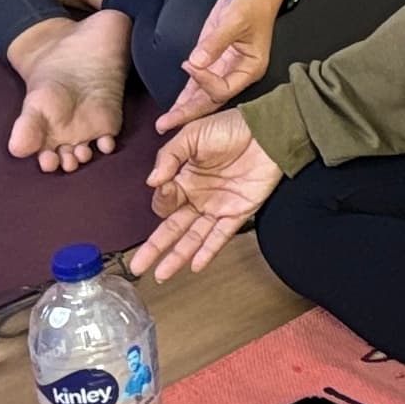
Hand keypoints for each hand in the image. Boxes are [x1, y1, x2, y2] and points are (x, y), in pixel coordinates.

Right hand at [134, 110, 284, 279]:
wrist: (267, 131)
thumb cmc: (229, 128)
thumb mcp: (192, 135)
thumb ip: (169, 156)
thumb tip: (152, 182)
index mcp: (183, 179)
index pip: (164, 202)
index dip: (161, 200)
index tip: (165, 187)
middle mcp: (197, 197)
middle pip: (171, 228)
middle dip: (154, 247)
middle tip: (138, 266)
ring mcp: (217, 207)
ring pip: (192, 238)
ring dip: (176, 256)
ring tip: (160, 275)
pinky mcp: (238, 213)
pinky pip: (220, 237)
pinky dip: (208, 251)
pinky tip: (194, 265)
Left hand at [158, 0, 285, 129]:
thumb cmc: (251, 3)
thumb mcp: (235, 19)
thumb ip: (215, 41)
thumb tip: (195, 62)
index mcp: (250, 68)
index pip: (224, 88)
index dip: (204, 80)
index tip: (190, 63)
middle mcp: (238, 74)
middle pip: (212, 100)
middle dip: (188, 113)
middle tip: (165, 125)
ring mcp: (225, 69)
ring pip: (204, 95)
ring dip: (184, 108)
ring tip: (164, 123)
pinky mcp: (214, 61)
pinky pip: (198, 83)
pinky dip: (186, 95)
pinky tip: (174, 107)